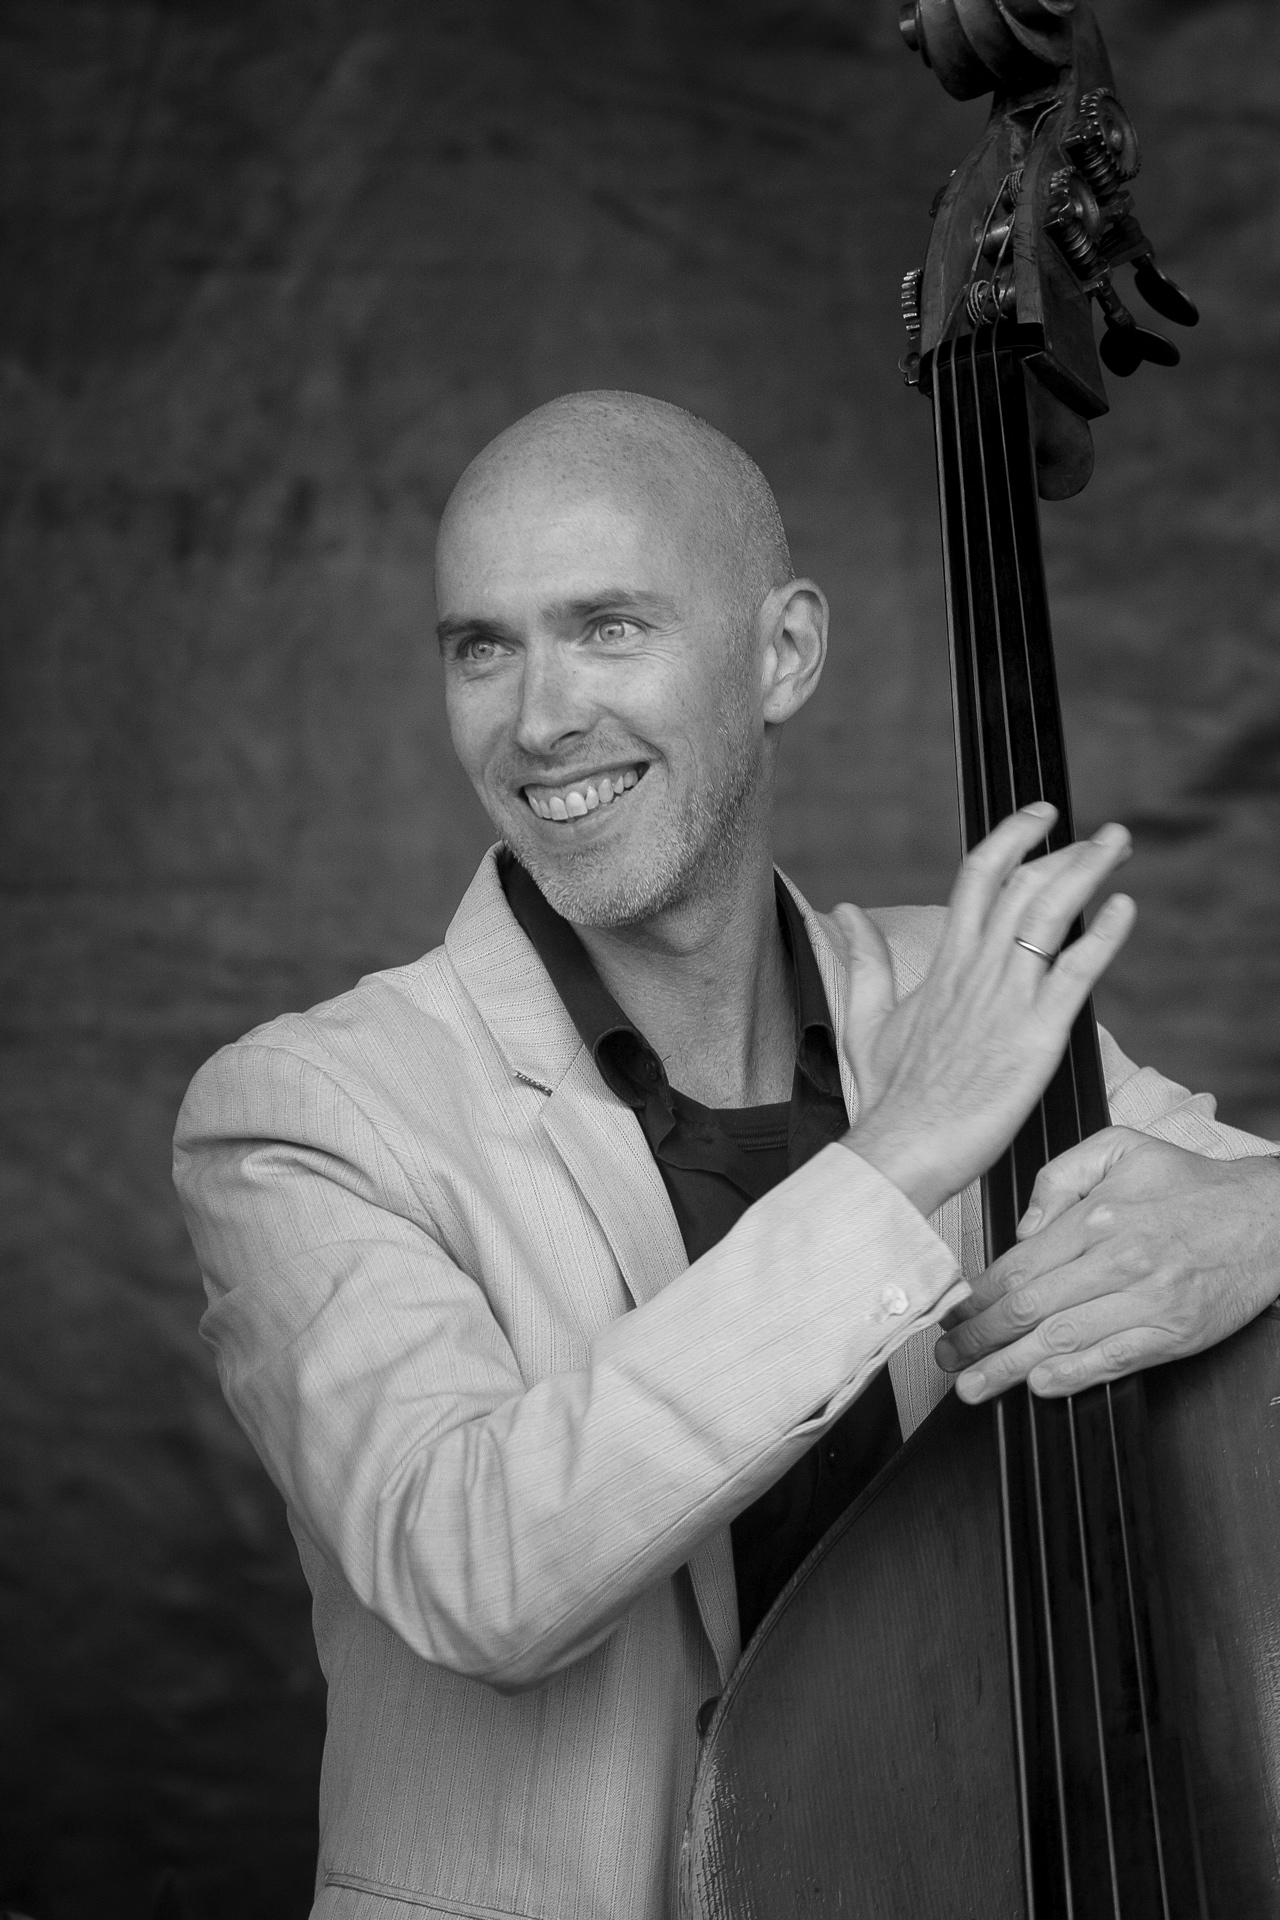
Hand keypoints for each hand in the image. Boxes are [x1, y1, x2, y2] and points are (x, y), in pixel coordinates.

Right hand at [833, 803, 1134, 1217]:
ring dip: (1090, 872)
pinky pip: (1076, 971)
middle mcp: (977, 970)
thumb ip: (865, 960)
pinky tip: (1125, 907)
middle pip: (1025, 884)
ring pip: (1051, 913)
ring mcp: (1007, 999)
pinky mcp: (1036, 1034)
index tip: (1041, 816)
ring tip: (1118, 846)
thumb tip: (845, 912)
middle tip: (1105, 836)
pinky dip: (1103, 935)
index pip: (979, 876)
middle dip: (1069, 850)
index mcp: (944, 964)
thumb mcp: (865, 1018)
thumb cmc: (887, 1095)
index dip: (1013, 838)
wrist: (901, 1147)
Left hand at [934, 1127, 1279, 1400]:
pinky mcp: (1173, 1334)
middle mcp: (1120, 1260)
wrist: (1268, 1219)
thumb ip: (1061, 1177)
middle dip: (979, 1338)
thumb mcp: (1122, 1149)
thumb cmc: (1192, 1185)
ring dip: (1009, 1368)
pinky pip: (1112, 1362)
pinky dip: (1071, 1377)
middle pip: (1030, 1308)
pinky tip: (1038, 1385)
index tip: (951, 1313)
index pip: (1019, 1265)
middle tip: (946, 1358)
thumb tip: (1024, 1227)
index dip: (977, 1296)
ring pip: (1062, 1341)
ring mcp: (1147, 1302)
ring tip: (974, 1385)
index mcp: (1100, 1217)